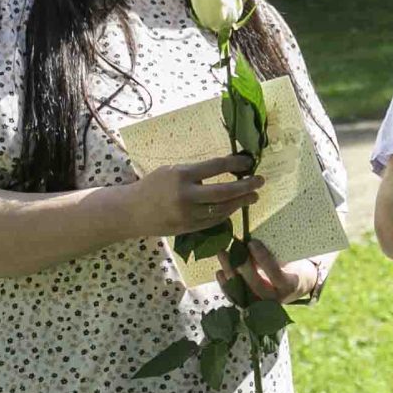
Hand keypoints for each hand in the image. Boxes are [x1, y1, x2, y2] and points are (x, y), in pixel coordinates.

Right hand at [124, 154, 263, 240]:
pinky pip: (213, 221)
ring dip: (240, 202)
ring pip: (222, 209)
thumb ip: (195, 172)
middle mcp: (186, 195)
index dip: (236, 164)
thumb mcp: (171, 171)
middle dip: (246, 186)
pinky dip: (226, 213)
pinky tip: (235, 206)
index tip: (249, 163)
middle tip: (259, 181)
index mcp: (181, 175)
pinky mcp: (189, 228)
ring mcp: (188, 214)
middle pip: (224, 191)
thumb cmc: (153, 186)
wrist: (132, 211)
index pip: (215, 167)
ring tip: (252, 195)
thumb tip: (225, 168)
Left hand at [220, 236, 318, 305]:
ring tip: (222, 254)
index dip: (263, 258)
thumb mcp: (291, 260)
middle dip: (242, 264)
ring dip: (230, 272)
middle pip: (255, 284)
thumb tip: (253, 241)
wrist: (296, 287)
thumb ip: (275, 254)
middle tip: (234, 246)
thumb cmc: (293, 268)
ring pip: (243, 291)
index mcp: (288, 285)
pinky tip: (219, 272)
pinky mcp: (251, 305)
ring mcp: (262, 303)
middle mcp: (275, 298)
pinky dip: (226, 285)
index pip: (274, 273)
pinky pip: (236, 297)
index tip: (252, 242)